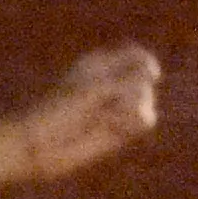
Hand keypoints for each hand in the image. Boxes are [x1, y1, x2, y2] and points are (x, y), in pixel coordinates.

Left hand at [19, 42, 160, 173]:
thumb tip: (154, 78)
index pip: (137, 56)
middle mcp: (112, 83)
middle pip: (144, 78)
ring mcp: (117, 107)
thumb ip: (128, 79)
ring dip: (131, 108)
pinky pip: (145, 121)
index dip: (145, 63)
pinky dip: (134, 123)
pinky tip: (115, 128)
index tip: (143, 74)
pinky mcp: (121, 130)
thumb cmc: (61, 108)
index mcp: (101, 64)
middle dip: (132, 89)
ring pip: (147, 99)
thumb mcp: (94, 86)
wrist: (43, 143)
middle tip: (106, 100)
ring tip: (105, 117)